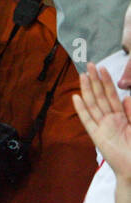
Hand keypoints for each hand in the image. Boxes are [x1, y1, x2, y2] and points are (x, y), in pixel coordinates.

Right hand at [74, 65, 130, 181]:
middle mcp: (111, 120)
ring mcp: (103, 127)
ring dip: (87, 90)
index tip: (103, 69)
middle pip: (101, 97)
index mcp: (123, 117)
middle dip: (95, 81)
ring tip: (82, 75)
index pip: (113, 96)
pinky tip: (76, 98)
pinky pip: (88, 121)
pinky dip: (81, 110)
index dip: (107, 82)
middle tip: (90, 65)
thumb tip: (126, 97)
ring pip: (93, 104)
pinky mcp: (97, 136)